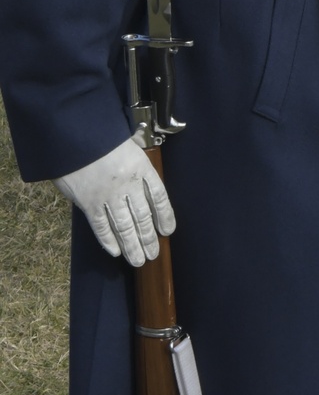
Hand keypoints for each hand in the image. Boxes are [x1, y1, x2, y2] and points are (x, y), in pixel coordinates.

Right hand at [53, 135, 174, 266]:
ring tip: (138, 260)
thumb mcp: (128, 143)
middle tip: (153, 254)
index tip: (168, 231)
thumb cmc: (103, 137)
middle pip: (143, 216)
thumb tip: (144, 178)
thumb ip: (138, 162)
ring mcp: (107, 195)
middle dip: (149, 238)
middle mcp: (128, 184)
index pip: (159, 196)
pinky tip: (115, 251)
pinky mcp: (88, 203)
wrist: (74, 135)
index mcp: (141, 168)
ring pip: (124, 226)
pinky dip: (108, 240)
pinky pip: (101, 226)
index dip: (165, 216)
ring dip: (132, 245)